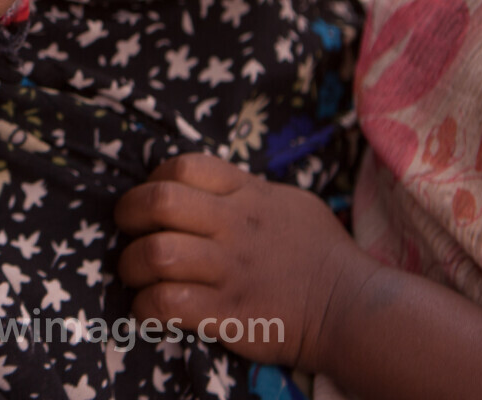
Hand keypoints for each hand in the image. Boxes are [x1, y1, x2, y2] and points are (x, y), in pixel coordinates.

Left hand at [115, 153, 374, 369]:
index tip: (150, 200)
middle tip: (128, 232)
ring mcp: (229, 270)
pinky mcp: (227, 313)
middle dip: (129, 214)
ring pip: (156, 254)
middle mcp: (234, 226)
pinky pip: (167, 304)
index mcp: (247, 194)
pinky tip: (149, 308)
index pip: (184, 166)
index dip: (154, 179)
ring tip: (136, 276)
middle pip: (159, 202)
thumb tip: (207, 187)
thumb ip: (245, 190)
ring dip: (132, 266)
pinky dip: (146, 306)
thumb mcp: (288, 202)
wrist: (353, 308)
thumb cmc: (321, 253)